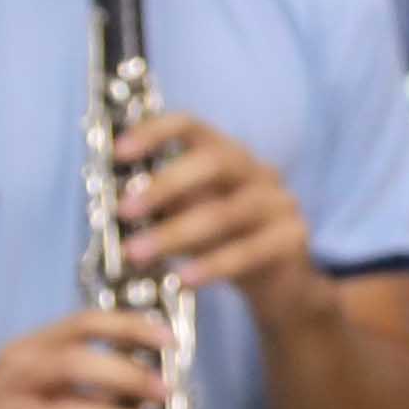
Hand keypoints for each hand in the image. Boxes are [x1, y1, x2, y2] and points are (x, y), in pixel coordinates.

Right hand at [0, 308, 178, 408]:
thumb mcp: (56, 396)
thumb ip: (99, 382)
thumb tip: (160, 378)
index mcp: (23, 353)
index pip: (80, 325)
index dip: (128, 327)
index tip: (169, 341)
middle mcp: (6, 381)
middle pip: (72, 364)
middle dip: (127, 375)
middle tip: (168, 391)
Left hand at [111, 101, 312, 304]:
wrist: (282, 282)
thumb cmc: (224, 242)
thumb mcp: (188, 216)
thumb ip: (160, 205)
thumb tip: (115, 201)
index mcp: (227, 153)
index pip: (192, 125)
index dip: (154, 132)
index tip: (118, 153)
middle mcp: (257, 170)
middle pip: (214, 162)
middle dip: (164, 185)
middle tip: (124, 211)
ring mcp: (279, 203)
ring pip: (226, 213)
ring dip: (175, 233)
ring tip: (137, 254)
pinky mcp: (293, 238)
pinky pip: (249, 251)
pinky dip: (212, 266)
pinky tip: (183, 280)